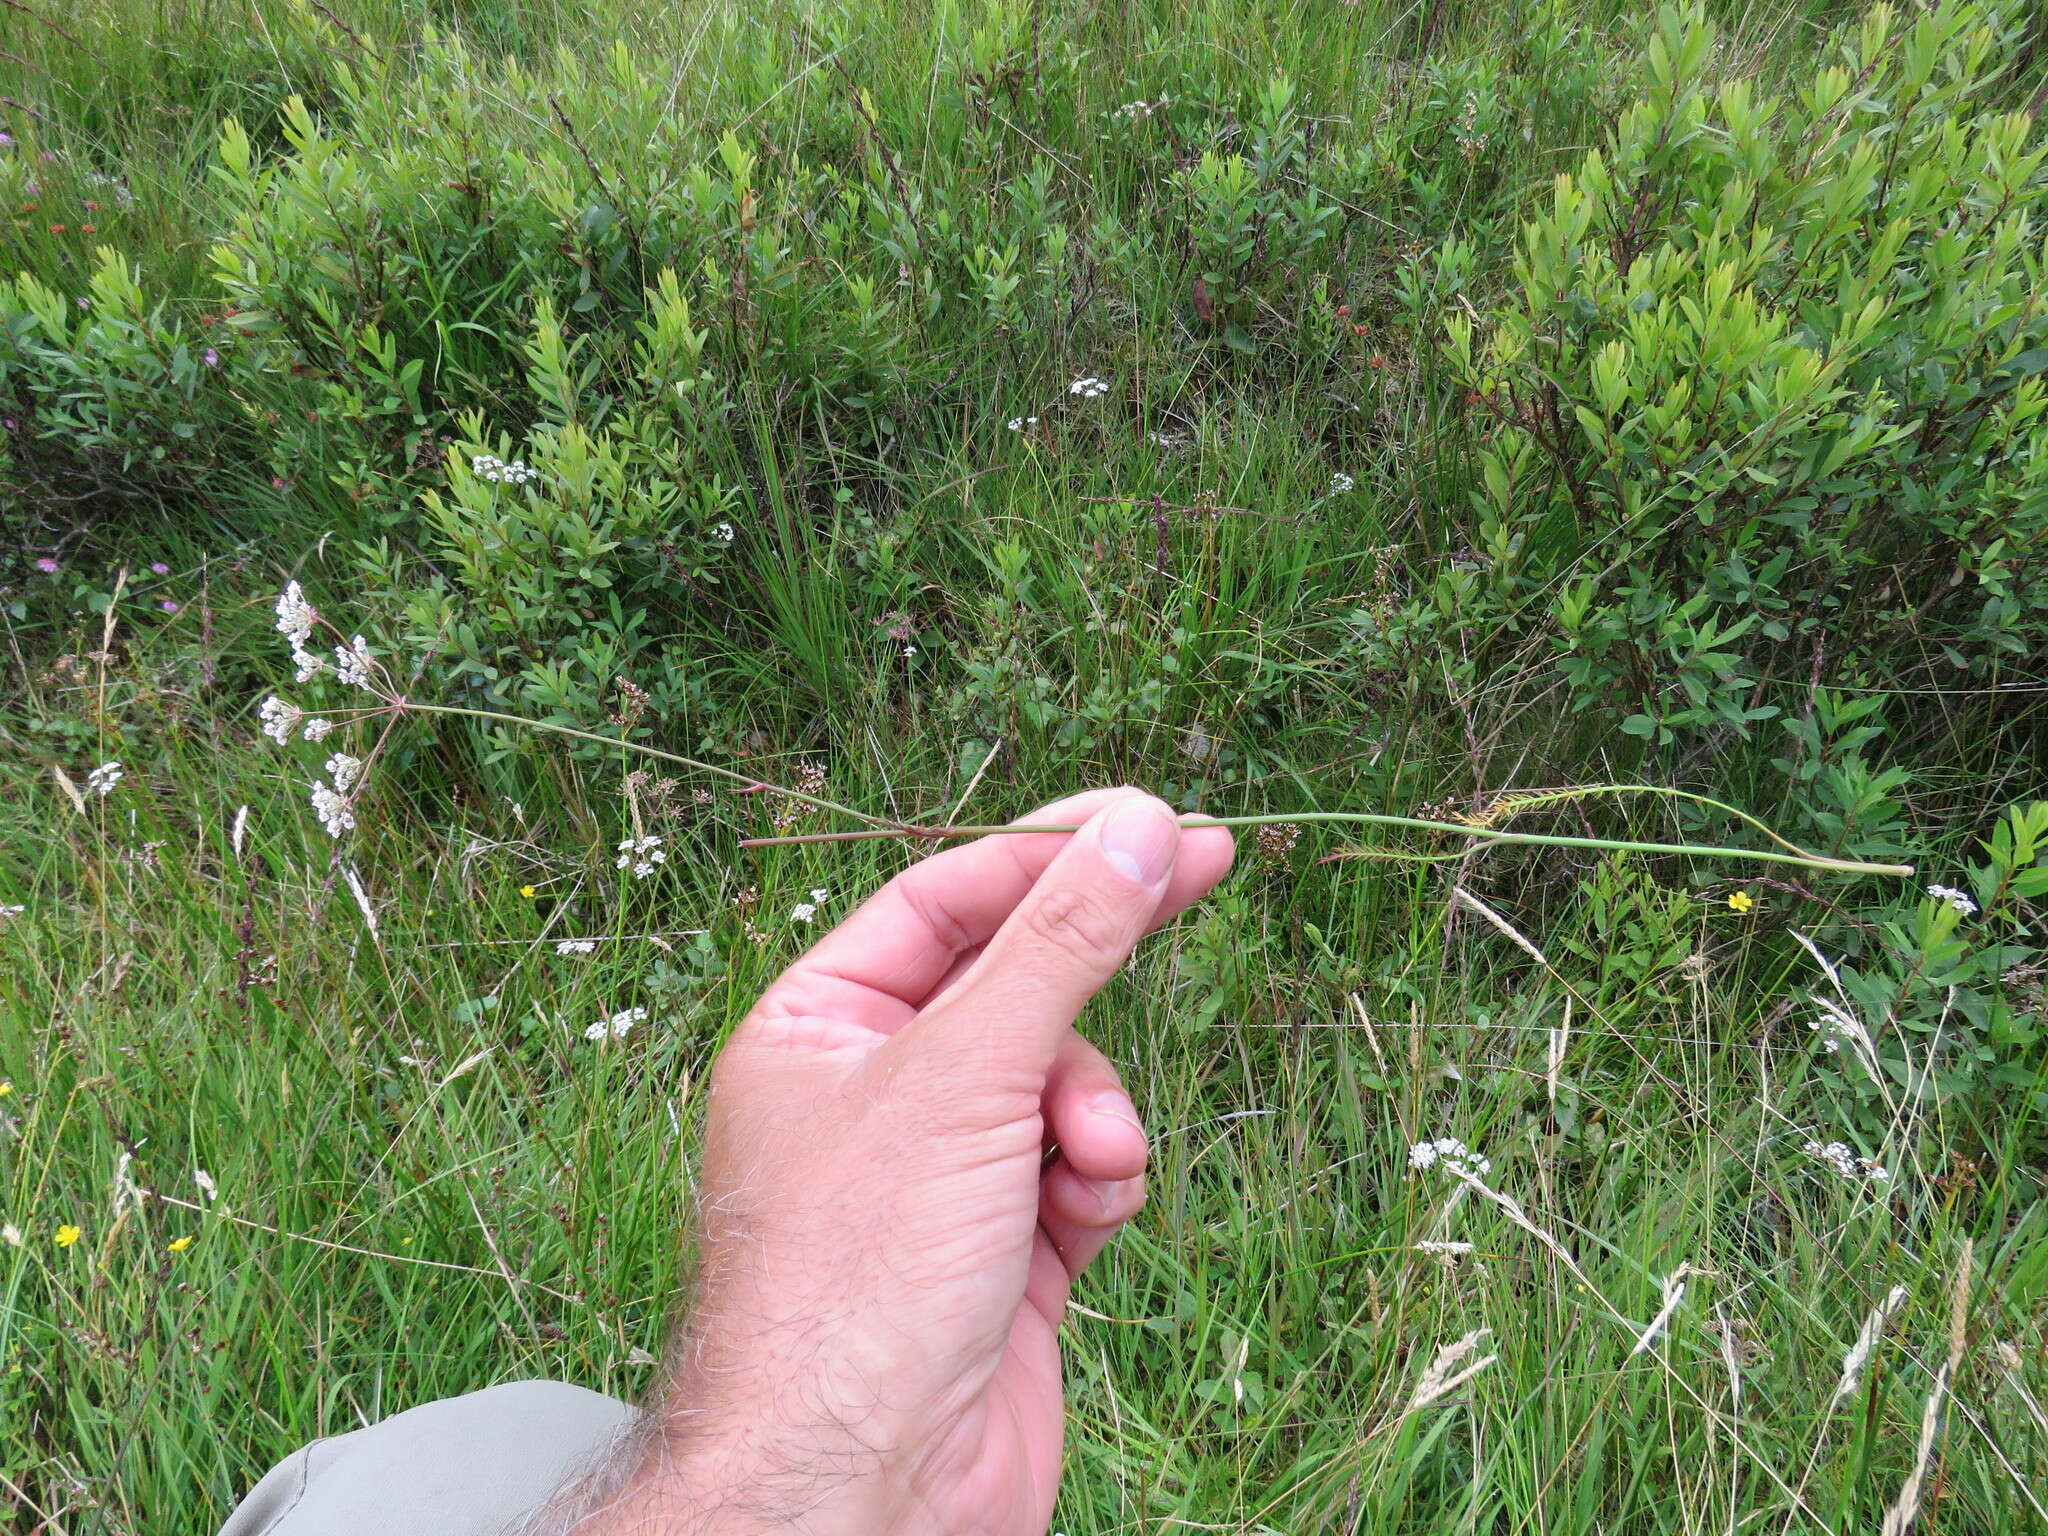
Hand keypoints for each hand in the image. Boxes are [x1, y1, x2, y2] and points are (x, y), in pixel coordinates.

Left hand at [575, 789, 1232, 1534]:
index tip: (1156, 817)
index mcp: (819, 1027)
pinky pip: (1081, 1166)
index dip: (1050, 851)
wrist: (861, 1491)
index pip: (945, 898)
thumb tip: (1142, 828)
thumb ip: (1061, 945)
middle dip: (1092, 967)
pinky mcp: (1004, 1247)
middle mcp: (873, 1090)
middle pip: (1015, 980)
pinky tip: (1085, 1218)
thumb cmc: (859, 1278)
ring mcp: (942, 1171)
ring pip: (1063, 1078)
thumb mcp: (966, 1076)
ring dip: (1094, 1109)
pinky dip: (1100, 1179)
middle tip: (1210, 865)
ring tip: (1085, 1164)